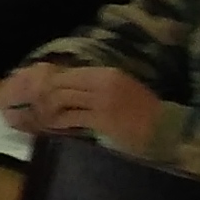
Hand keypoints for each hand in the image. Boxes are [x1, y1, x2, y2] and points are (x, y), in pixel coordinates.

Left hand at [0, 61, 164, 147]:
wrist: (164, 127)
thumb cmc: (142, 110)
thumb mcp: (119, 87)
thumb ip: (95, 84)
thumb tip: (65, 87)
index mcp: (106, 73)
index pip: (68, 72)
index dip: (50, 83)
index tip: (40, 92)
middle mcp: (101, 82)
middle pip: (59, 84)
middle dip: (43, 96)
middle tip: (35, 107)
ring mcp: (101, 100)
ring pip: (61, 99)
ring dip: (47, 110)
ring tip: (41, 118)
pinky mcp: (101, 119)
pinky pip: (70, 118)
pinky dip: (57, 123)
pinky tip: (53, 127)